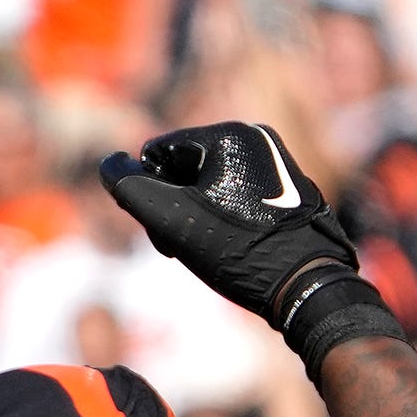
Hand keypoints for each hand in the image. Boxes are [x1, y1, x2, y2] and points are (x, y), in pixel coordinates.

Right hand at [99, 122, 403, 370]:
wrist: (306, 282)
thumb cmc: (238, 252)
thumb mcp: (173, 221)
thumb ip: (130, 189)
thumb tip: (109, 164)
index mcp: (229, 134)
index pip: (157, 152)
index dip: (149, 195)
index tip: (167, 233)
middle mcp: (255, 135)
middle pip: (182, 165)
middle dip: (172, 204)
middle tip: (183, 245)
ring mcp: (273, 157)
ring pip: (205, 180)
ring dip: (192, 212)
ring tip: (207, 246)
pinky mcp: (284, 181)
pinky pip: (232, 189)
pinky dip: (219, 214)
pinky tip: (229, 242)